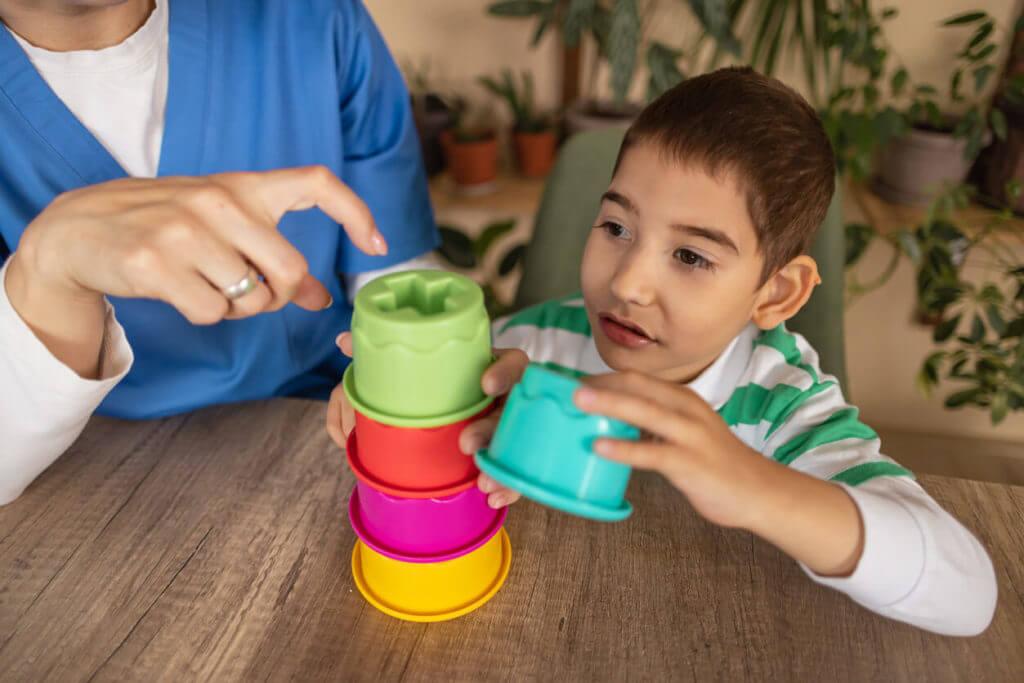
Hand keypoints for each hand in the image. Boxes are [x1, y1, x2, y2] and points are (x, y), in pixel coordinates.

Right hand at [6, 166, 385, 377]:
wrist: (82, 228)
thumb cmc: (166, 226)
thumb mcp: (224, 228)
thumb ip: (272, 254)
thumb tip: (323, 297)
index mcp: (243, 186)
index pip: (317, 183)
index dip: (357, 213)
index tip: (378, 245)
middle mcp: (219, 202)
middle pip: (291, 269)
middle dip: (281, 297)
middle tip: (257, 295)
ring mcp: (185, 231)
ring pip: (252, 298)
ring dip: (238, 309)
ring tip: (208, 287)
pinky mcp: (154, 264)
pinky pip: (212, 313)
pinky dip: (206, 316)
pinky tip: (182, 293)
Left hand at [326, 332, 527, 508]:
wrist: (456, 412)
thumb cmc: (438, 383)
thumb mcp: (418, 367)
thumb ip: (384, 356)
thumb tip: (341, 340)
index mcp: (492, 368)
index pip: (513, 362)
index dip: (504, 372)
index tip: (484, 384)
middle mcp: (508, 397)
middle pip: (513, 409)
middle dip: (491, 428)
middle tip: (465, 444)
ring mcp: (513, 426)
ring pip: (517, 444)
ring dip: (501, 464)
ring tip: (482, 483)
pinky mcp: (511, 453)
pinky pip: (515, 470)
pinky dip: (507, 485)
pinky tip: (490, 497)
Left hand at [573, 371, 863, 575]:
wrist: (758, 491)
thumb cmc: (714, 462)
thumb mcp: (685, 432)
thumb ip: (654, 424)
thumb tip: (613, 421)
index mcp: (682, 399)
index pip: (637, 380)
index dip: (603, 378)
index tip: (572, 382)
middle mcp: (686, 409)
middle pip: (637, 388)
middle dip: (599, 384)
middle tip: (565, 384)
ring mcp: (690, 435)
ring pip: (644, 412)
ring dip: (608, 404)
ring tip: (576, 403)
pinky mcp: (690, 463)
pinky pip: (652, 453)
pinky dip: (624, 449)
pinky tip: (600, 448)